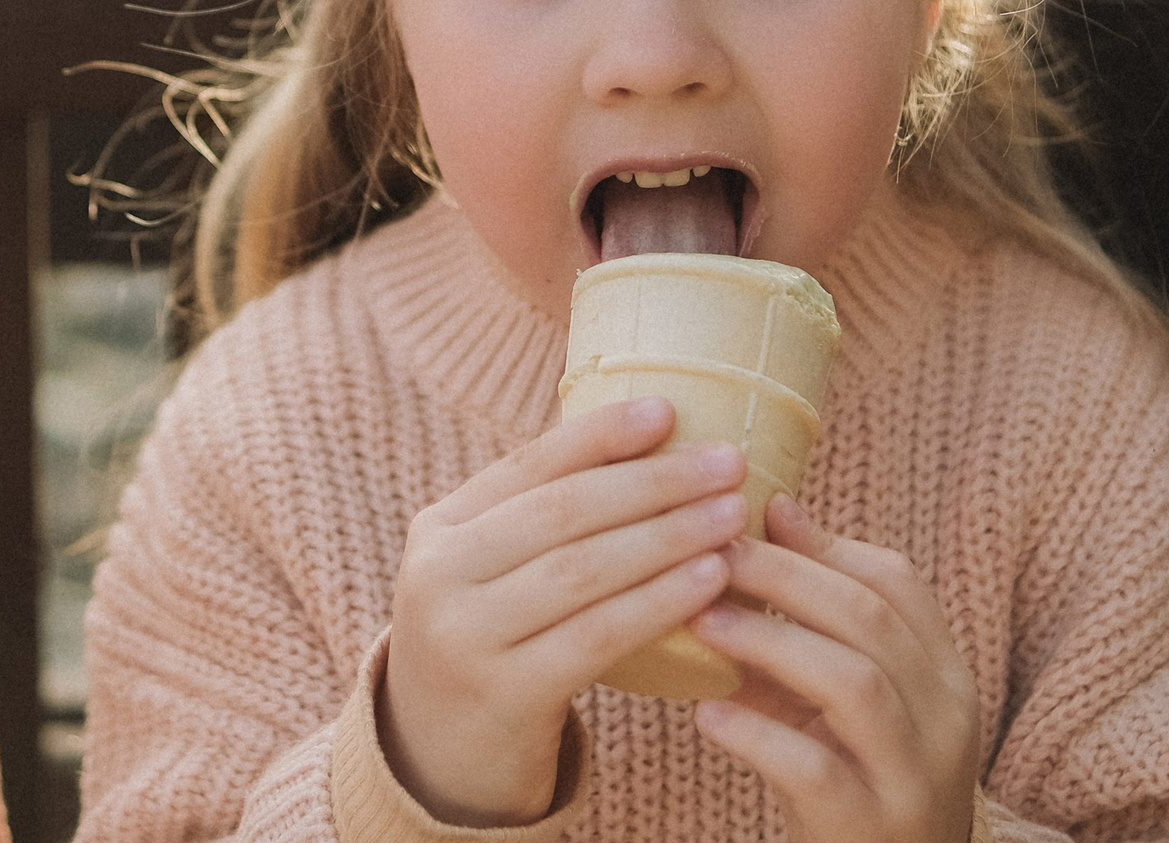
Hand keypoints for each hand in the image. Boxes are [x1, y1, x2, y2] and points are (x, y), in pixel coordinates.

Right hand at [378, 396, 749, 826]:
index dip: (599, 435)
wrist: (442, 756)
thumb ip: (538, 520)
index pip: (526, 466)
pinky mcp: (505, 692)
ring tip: (730, 516)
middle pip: (562, 513)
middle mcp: (439, 574)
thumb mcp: (486, 573)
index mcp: (438, 528)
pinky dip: (659, 601)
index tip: (668, 411)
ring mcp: (466, 635)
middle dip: (653, 482)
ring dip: (668, 536)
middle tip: (726, 463)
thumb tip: (644, 440)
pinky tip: (708, 579)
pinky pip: (598, 635)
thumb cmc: (492, 643)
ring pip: (583, 570)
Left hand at [691, 495, 979, 842]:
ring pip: (854, 682)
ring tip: (702, 620)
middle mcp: (944, 716)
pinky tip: (706, 711)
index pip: (897, 581)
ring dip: (770, 639)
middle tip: (710, 552)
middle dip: (785, 575)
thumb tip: (772, 512)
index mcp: (942, 671)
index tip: (753, 511)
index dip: (822, 541)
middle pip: (871, 618)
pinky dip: (756, 733)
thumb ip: (811, 619)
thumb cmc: (853, 775)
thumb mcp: (843, 694)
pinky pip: (815, 769)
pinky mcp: (869, 826)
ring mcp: (912, 774)